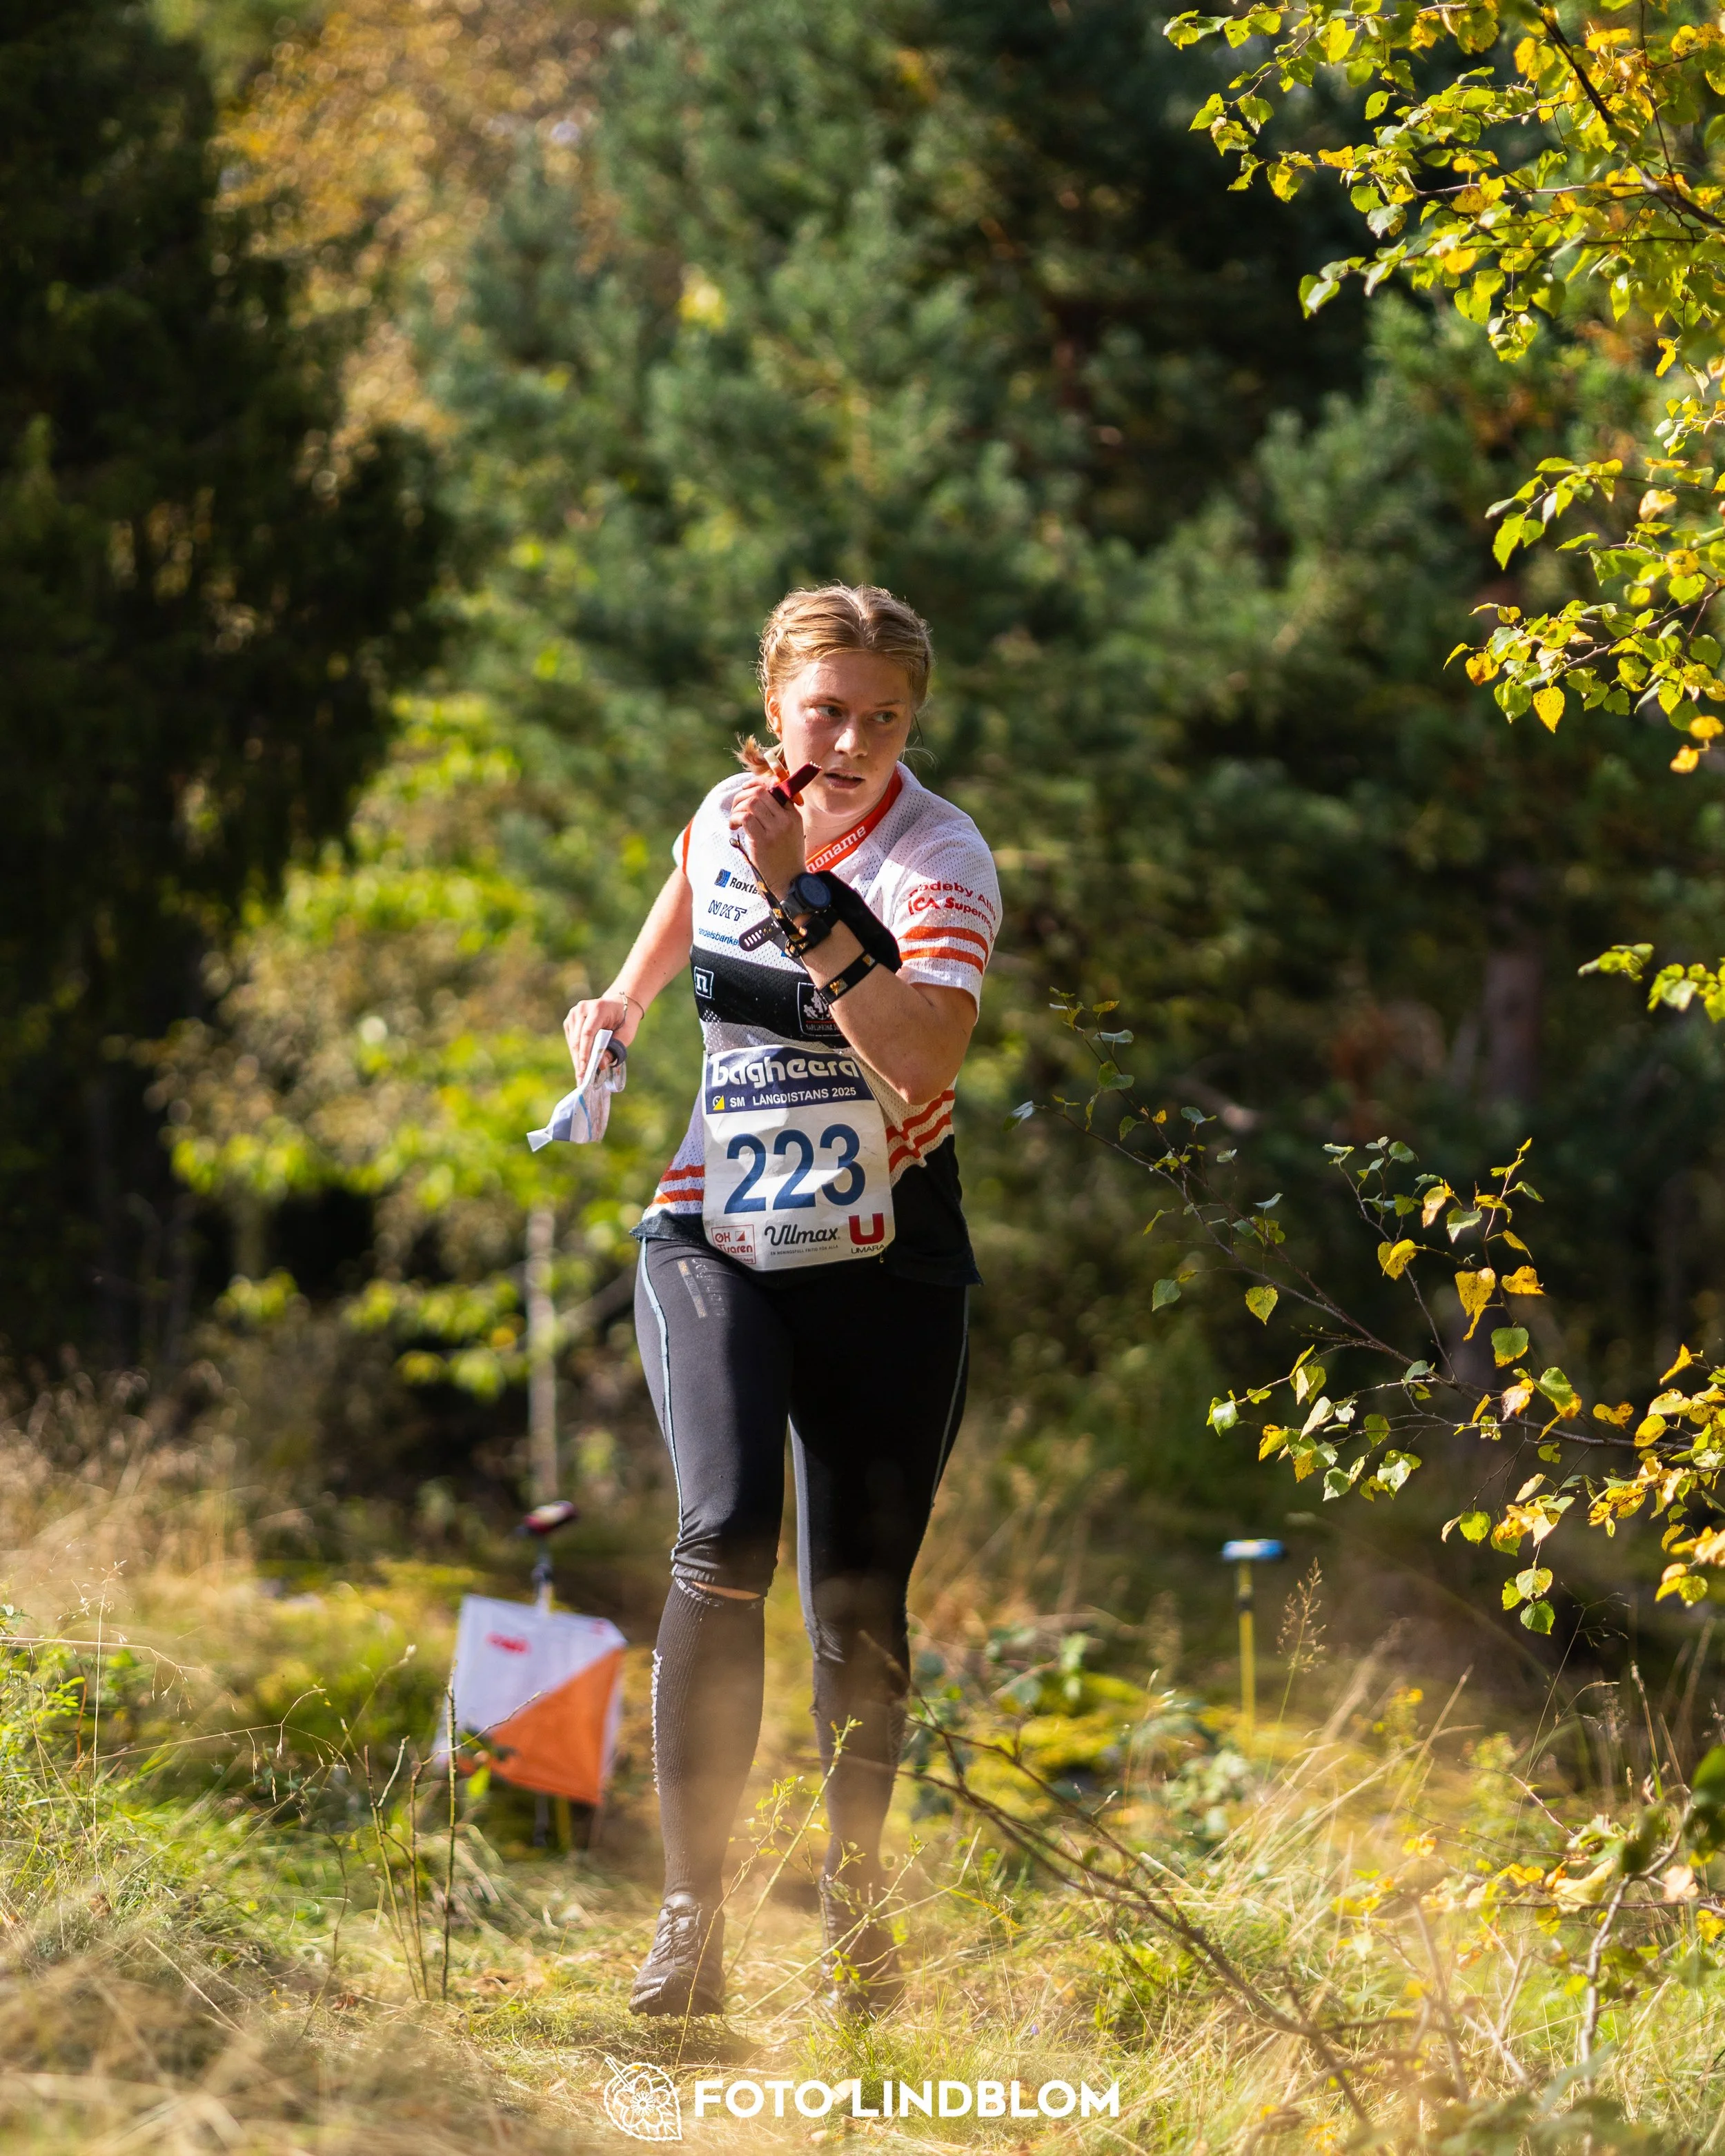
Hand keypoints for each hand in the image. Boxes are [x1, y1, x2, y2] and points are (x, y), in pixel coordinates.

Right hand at [563, 990, 640, 1079]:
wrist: (619, 1005)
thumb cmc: (625, 1020)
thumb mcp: (626, 1033)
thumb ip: (615, 1047)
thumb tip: (601, 1064)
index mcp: (598, 1008)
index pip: (588, 1033)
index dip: (586, 1052)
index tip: (586, 1069)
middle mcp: (582, 1008)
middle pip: (578, 1039)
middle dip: (581, 1061)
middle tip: (582, 1079)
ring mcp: (574, 1013)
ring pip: (573, 1042)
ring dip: (577, 1060)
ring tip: (581, 1077)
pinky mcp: (570, 1021)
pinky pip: (572, 1040)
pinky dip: (577, 1054)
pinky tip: (581, 1066)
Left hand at [728, 772, 805, 895]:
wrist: (790, 882)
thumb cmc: (786, 858)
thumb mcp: (791, 833)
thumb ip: (779, 815)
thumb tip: (758, 797)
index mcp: (794, 815)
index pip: (776, 787)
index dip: (756, 784)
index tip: (745, 790)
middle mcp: (786, 819)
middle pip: (760, 792)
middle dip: (742, 796)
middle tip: (735, 808)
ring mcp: (776, 830)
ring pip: (751, 803)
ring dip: (737, 808)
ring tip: (734, 820)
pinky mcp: (763, 841)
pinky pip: (745, 818)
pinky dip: (735, 819)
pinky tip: (734, 827)